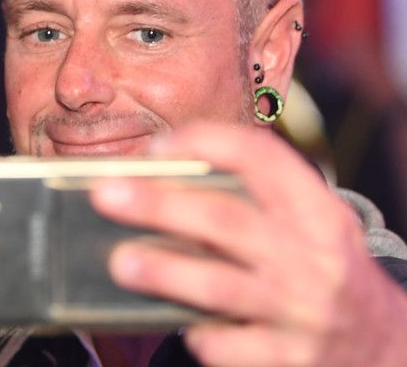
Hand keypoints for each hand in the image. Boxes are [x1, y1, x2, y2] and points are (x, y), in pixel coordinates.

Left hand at [90, 122, 406, 366]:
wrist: (384, 344)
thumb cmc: (319, 268)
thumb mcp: (306, 226)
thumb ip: (250, 203)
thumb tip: (154, 188)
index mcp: (316, 211)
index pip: (261, 157)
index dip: (205, 143)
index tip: (155, 147)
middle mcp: (314, 257)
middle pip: (227, 220)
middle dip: (161, 205)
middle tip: (107, 195)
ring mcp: (302, 311)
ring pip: (222, 287)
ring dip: (165, 272)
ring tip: (121, 262)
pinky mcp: (289, 359)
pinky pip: (228, 345)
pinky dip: (198, 333)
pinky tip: (176, 321)